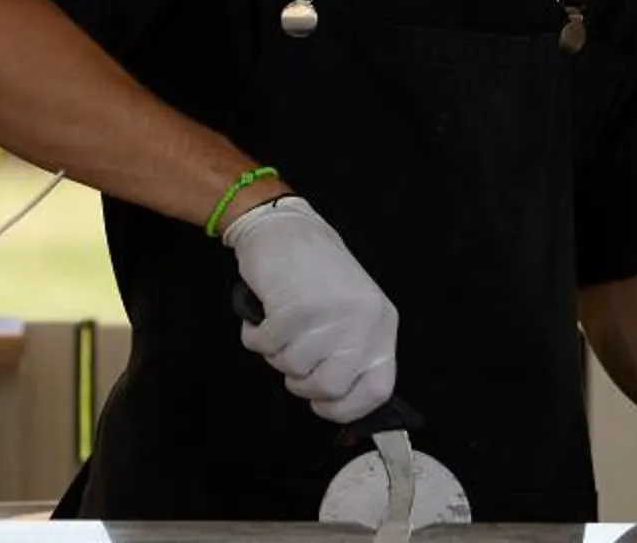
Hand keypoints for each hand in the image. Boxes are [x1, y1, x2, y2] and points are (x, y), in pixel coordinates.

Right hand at [227, 196, 398, 424]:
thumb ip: (350, 354)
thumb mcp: (350, 314)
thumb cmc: (314, 275)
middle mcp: (362, 320)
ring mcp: (330, 312)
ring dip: (275, 352)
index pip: (377, 391)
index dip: (346, 408)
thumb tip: (337, 406)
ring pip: (292, 368)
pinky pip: (265, 346)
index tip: (323, 404)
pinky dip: (255, 335)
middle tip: (292, 354)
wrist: (285, 227)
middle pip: (329, 387)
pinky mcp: (296, 304)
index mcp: (381, 325)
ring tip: (278, 324)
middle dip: (300, 381)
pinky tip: (262, 313)